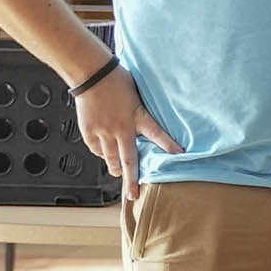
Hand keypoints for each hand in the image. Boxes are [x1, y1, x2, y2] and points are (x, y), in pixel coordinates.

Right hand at [74, 66, 181, 201]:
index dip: (169, 146)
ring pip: (111, 158)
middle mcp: (121, 128)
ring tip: (120, 174)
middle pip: (128, 160)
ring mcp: (104, 132)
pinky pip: (96, 149)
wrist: (92, 75)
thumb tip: (149, 122)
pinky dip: (101, 153)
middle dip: (131, 180)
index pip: (158, 134)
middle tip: (134, 195)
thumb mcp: (139, 94)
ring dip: (116, 168)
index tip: (180, 156)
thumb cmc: (118, 79)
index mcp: (138, 117)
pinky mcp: (89, 131)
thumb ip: (143, 111)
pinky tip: (105, 154)